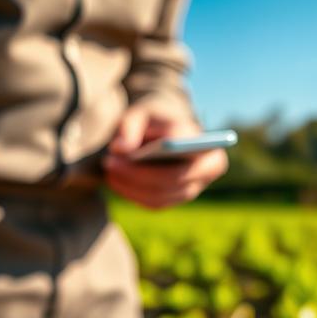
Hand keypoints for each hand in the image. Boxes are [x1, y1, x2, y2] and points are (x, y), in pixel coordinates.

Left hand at [103, 104, 227, 208]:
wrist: (167, 134)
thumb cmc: (154, 121)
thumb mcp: (140, 114)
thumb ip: (129, 126)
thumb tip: (120, 149)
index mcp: (202, 141)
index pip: (184, 146)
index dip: (156, 151)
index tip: (124, 151)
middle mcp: (207, 168)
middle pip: (173, 178)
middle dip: (138, 174)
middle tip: (109, 164)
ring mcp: (195, 187)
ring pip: (163, 194)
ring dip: (132, 186)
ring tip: (109, 172)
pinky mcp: (180, 199)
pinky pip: (156, 203)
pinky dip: (133, 194)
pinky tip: (116, 182)